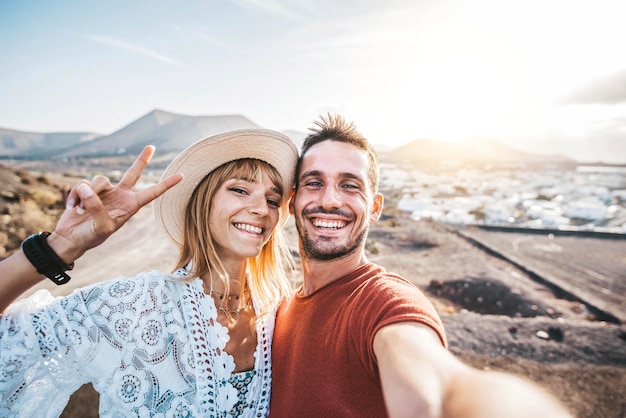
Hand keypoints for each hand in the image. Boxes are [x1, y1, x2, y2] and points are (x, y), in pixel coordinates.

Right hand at [49, 146, 181, 262]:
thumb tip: (87, 188)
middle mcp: (120, 196)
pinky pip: (82, 184)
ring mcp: (105, 191)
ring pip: (99, 180)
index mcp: (130, 206)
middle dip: (142, 160)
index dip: (166, 184)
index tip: (182, 176)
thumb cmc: (91, 237)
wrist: (71, 238)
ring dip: (87, 195)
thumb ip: (97, 207)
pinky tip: (73, 208)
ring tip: (81, 211)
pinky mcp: (88, 189)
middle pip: (133, 173)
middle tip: (151, 147)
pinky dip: (75, 196)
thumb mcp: (101, 226)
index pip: (152, 193)